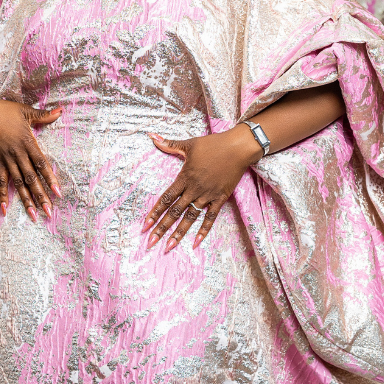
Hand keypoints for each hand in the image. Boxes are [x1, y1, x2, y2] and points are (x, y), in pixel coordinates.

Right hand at [0, 89, 61, 220]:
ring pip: (18, 183)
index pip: (41, 164)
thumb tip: (60, 110)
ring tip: (33, 215)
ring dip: (26, 200)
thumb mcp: (25, 111)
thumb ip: (43, 115)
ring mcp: (6, 159)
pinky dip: (2, 195)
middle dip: (41, 196)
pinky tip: (5, 209)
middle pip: (31, 178)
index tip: (58, 193)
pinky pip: (1, 181)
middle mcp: (17, 154)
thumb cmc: (3, 110)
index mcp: (27, 142)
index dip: (50, 179)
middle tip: (49, 212)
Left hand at [142, 128, 260, 251]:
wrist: (238, 148)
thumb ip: (169, 144)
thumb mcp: (189, 144)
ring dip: (178, 233)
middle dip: (161, 228)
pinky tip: (195, 243)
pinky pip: (210, 218)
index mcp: (184, 178)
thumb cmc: (213, 144)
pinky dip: (203, 230)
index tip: (145, 225)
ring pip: (190, 218)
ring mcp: (207, 195)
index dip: (154, 213)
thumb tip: (151, 136)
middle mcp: (194, 189)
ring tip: (168, 247)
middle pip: (174, 212)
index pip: (166, 198)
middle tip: (150, 243)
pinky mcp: (220, 198)